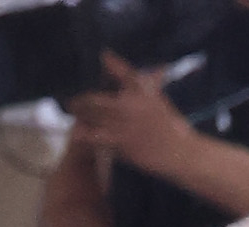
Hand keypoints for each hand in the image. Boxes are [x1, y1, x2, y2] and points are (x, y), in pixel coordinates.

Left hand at [65, 53, 198, 178]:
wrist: (176, 150)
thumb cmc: (169, 124)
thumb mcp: (160, 100)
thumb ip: (152, 83)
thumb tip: (158, 67)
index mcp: (144, 92)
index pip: (125, 72)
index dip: (111, 62)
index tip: (102, 54)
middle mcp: (131, 104)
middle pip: (98, 97)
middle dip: (82, 98)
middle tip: (72, 98)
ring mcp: (123, 123)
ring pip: (94, 116)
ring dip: (80, 114)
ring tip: (72, 111)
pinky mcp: (119, 141)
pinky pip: (96, 136)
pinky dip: (85, 133)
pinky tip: (76, 132)